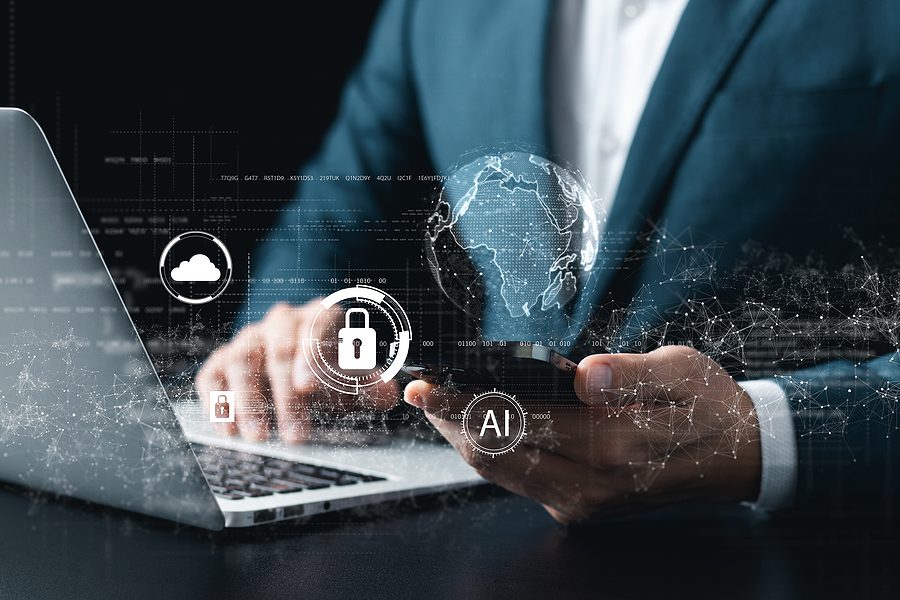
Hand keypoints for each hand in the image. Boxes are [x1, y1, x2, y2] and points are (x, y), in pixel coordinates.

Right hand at [196, 302, 398, 442]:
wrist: (303, 370)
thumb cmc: (333, 373)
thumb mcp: (357, 378)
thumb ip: (373, 384)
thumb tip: (387, 393)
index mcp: (319, 317)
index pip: (316, 325)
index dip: (311, 355)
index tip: (309, 387)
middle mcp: (281, 322)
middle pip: (279, 349)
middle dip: (286, 395)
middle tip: (295, 434)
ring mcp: (249, 338)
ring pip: (241, 360)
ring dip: (249, 401)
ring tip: (259, 437)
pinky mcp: (222, 359)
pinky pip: (212, 375)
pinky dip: (218, 402)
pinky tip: (228, 429)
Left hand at [404, 346, 760, 523]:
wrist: (737, 455)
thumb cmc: (708, 405)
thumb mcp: (681, 371)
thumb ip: (630, 372)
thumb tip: (584, 374)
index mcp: (613, 446)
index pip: (517, 421)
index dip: (464, 403)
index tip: (426, 386)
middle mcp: (590, 484)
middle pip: (494, 454)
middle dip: (448, 421)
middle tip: (419, 390)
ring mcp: (583, 502)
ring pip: (499, 472)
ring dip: (461, 439)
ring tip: (436, 406)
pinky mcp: (580, 506)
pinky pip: (517, 480)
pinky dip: (488, 453)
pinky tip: (474, 427)